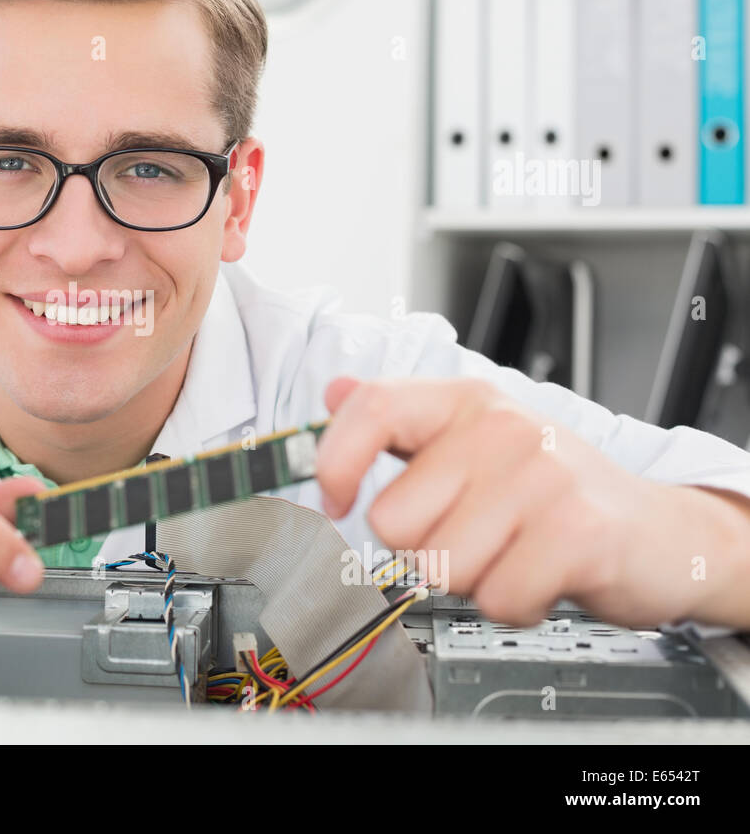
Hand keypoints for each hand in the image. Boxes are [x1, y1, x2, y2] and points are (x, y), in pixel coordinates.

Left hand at [314, 376, 702, 628]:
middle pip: (393, 520)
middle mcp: (503, 429)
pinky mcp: (578, 532)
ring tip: (514, 552)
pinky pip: (495, 598)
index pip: (373, 409)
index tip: (335, 500)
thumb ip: (401, 423)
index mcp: (467, 403)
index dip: (335, 462)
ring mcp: (543, 477)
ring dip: (473, 580)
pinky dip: (516, 605)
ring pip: (439, 567)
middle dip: (422, 548)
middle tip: (475, 536)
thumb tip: (335, 392)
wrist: (663, 534)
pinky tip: (543, 577)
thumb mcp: (477, 444)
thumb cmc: (556, 495)